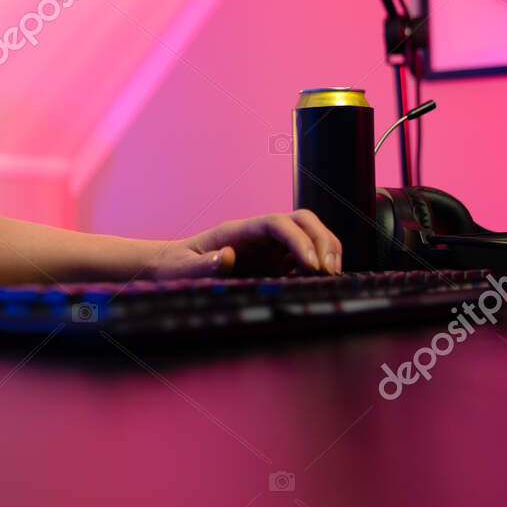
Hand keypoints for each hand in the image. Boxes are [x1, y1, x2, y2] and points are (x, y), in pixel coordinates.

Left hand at [145, 210, 342, 278]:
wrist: (173, 268)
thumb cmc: (175, 268)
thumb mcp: (181, 269)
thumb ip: (202, 265)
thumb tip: (228, 257)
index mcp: (238, 231)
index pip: (277, 223)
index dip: (298, 240)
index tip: (310, 265)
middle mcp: (259, 235)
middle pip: (302, 221)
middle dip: (322, 240)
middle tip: (330, 272)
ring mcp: (269, 247)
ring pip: (310, 235)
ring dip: (327, 250)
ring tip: (333, 277)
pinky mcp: (275, 263)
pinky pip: (305, 257)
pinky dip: (320, 266)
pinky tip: (324, 285)